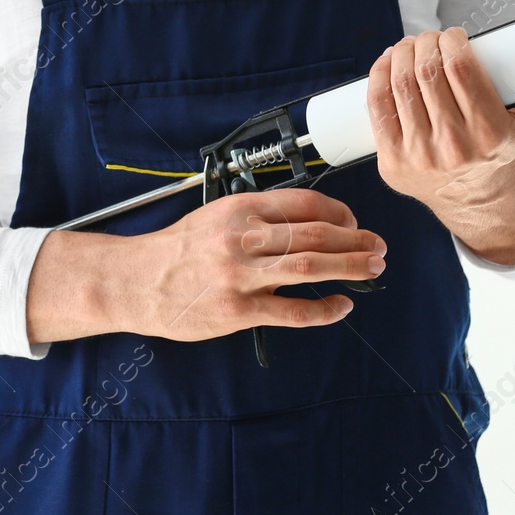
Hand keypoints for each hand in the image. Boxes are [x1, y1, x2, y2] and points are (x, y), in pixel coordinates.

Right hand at [26, 188, 385, 344]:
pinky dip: (323, 310)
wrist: (136, 281)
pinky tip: (342, 306)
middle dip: (355, 240)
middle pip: (315, 234)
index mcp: (240, 209)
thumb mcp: (216, 216)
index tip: (354, 223)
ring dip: (350, 267)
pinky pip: (291, 311)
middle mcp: (242, 238)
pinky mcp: (236, 311)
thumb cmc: (177, 249)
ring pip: (309, 268)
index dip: (339, 212)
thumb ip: (258, 216)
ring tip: (374, 268)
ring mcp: (239, 275)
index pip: (304, 203)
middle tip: (379, 246)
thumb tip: (310, 220)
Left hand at [366, 26, 514, 261]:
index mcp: (489, 135)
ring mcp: (417, 156)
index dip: (451, 42)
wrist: (473, 197)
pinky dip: (378, 77)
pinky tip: (387, 61)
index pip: (460, 71)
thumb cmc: (501, 148)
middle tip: (430, 37)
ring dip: (401, 54)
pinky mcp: (390, 161)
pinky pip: (377, 108)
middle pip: (426, 73)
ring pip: (400, 86)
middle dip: (425, 44)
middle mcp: (452, 147)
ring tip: (412, 45)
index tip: (453, 33)